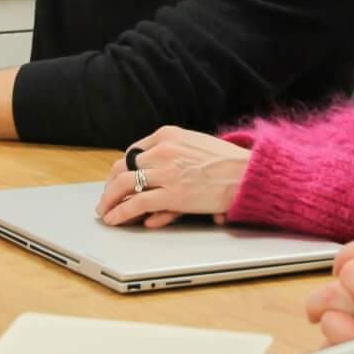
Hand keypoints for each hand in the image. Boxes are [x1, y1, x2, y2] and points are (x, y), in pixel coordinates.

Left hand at [96, 127, 250, 227]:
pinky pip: (137, 203)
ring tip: (105, 211)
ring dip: (109, 200)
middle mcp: (163, 150)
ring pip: (124, 185)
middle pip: (123, 167)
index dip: (121, 170)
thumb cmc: (227, 162)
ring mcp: (167, 172)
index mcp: (167, 134)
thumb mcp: (195, 143)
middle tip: (106, 198)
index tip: (117, 181)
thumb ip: (171, 151)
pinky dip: (121, 213)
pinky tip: (115, 219)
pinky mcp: (173, 194)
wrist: (249, 173)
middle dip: (110, 185)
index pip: (132, 153)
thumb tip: (150, 170)